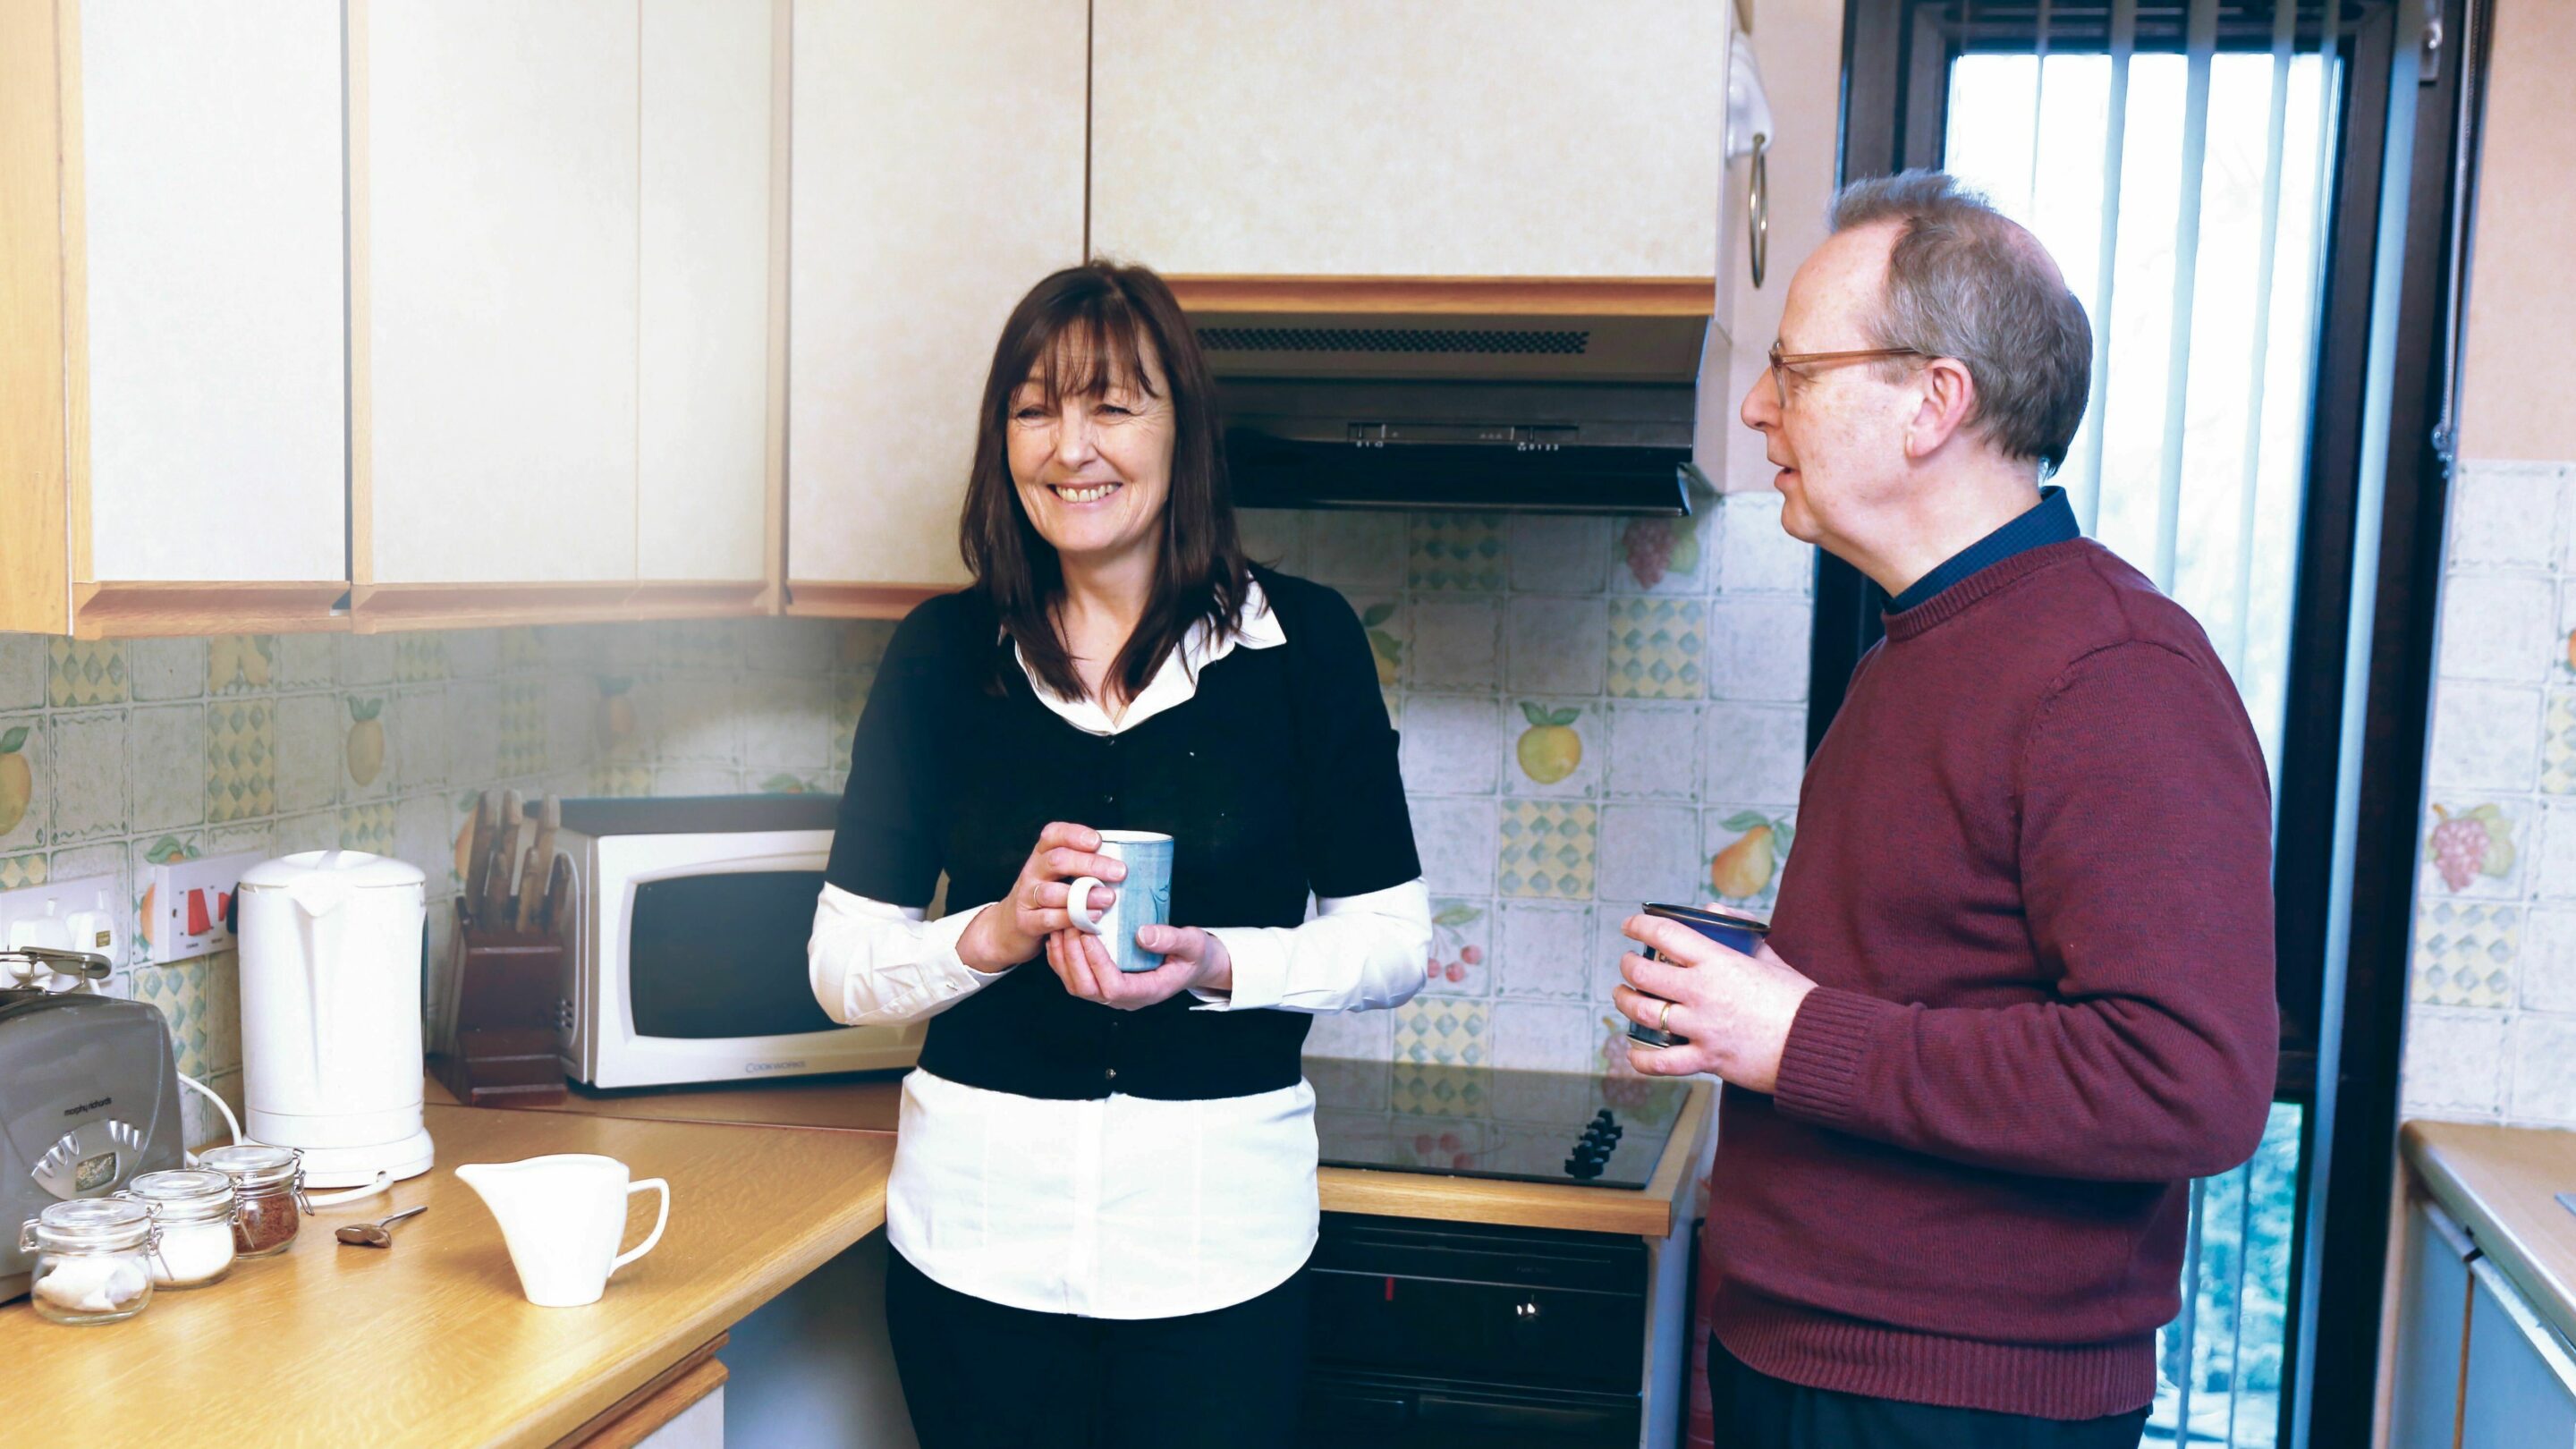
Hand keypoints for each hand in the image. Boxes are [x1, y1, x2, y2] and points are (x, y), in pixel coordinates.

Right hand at [956, 822, 1130, 972]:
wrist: (1007, 928)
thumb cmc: (1045, 898)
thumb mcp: (1058, 876)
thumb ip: (1081, 867)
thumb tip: (1121, 862)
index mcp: (1042, 855)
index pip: (1054, 834)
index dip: (1075, 834)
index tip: (1098, 841)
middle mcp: (1032, 871)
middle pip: (1058, 860)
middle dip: (1090, 864)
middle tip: (1119, 872)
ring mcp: (1027, 897)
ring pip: (1052, 891)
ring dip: (1084, 895)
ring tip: (1109, 898)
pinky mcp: (1026, 922)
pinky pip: (1048, 918)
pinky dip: (1071, 918)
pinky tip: (1092, 917)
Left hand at [1045, 922, 1231, 1010]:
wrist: (1193, 964)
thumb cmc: (1194, 954)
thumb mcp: (1193, 944)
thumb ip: (1172, 939)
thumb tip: (1142, 934)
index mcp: (1148, 992)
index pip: (1114, 988)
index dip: (1098, 963)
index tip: (1089, 935)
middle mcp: (1126, 999)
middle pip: (1088, 989)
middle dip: (1073, 957)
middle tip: (1070, 925)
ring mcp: (1112, 994)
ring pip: (1076, 985)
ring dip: (1063, 957)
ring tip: (1061, 926)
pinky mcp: (1103, 984)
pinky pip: (1074, 978)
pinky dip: (1061, 959)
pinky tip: (1059, 936)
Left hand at [1610, 912, 1815, 1091]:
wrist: (1817, 1043)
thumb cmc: (1797, 999)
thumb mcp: (1770, 957)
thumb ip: (1740, 932)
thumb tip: (1714, 910)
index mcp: (1718, 961)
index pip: (1665, 934)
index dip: (1640, 926)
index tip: (1630, 926)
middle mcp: (1702, 991)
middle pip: (1643, 973)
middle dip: (1627, 966)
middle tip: (1628, 964)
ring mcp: (1701, 1026)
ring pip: (1643, 1012)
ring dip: (1624, 1002)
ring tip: (1622, 996)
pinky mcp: (1707, 1059)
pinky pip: (1661, 1062)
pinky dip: (1641, 1058)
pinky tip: (1634, 1051)